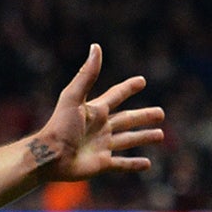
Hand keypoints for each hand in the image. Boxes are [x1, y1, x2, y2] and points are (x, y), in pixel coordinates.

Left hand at [29, 44, 165, 182]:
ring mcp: (102, 146)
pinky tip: (147, 164)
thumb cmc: (59, 126)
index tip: (142, 81)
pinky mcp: (101, 164)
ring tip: (160, 135)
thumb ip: (87, 74)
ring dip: (144, 137)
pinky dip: (134, 164)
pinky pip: (122, 164)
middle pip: (127, 119)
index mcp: (95, 111)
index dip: (128, 88)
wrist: (50, 156)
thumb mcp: (73, 97)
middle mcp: (101, 127)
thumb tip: (96, 46)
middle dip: (144, 116)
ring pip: (128, 140)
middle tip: (161, 113)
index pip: (116, 95)